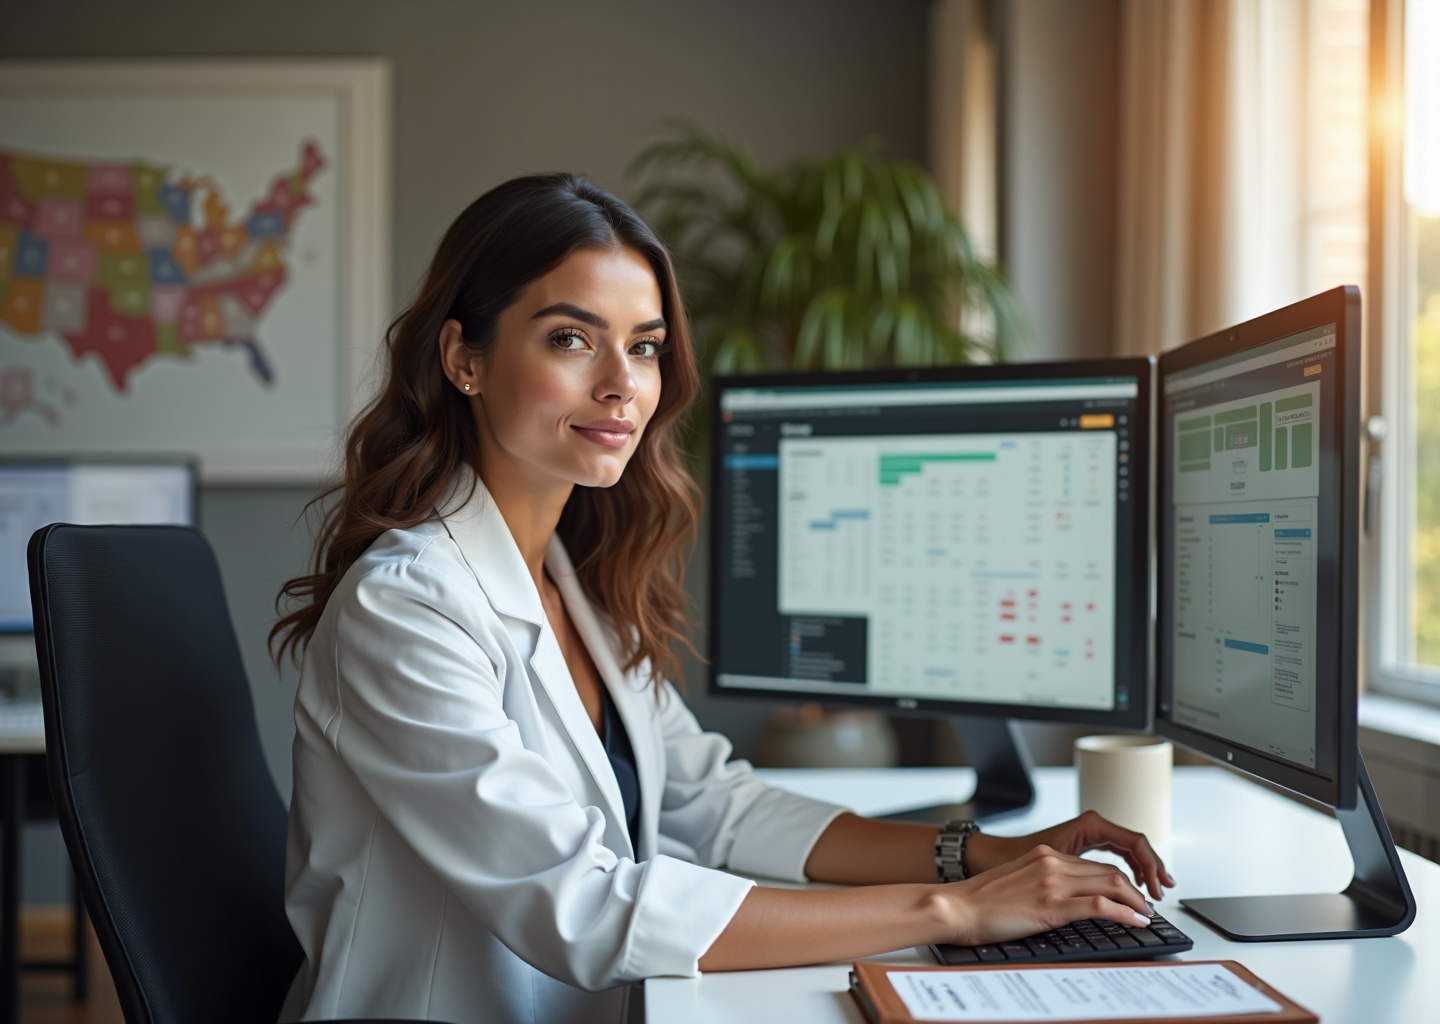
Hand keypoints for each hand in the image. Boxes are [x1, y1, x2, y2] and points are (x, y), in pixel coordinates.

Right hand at [964, 810, 1175, 900]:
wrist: (957, 907)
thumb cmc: (979, 902)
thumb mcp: (1016, 882)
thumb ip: (1041, 883)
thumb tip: (1064, 902)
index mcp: (1044, 855)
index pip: (1094, 865)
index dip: (1118, 880)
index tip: (1130, 895)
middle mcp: (1051, 863)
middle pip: (1108, 871)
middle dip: (1135, 890)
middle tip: (1147, 907)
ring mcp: (1052, 883)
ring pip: (1111, 883)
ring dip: (1136, 901)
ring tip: (1147, 916)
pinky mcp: (1051, 905)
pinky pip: (1099, 905)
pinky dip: (1124, 912)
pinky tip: (1135, 921)